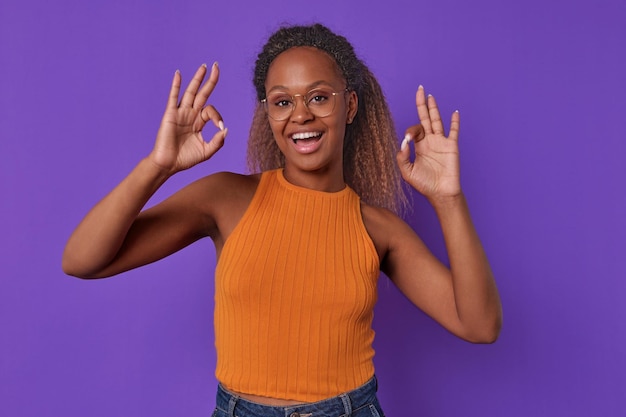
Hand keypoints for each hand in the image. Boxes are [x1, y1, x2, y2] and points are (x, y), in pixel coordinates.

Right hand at [149, 63, 227, 174]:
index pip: (211, 111)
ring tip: (204, 67)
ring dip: (197, 79)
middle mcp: (191, 115)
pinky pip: (173, 97)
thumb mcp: (206, 152)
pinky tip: (179, 74)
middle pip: (202, 94)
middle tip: (217, 66)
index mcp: (199, 122)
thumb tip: (225, 129)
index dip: (218, 116)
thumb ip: (218, 142)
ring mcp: (180, 113)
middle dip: (210, 81)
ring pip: (190, 92)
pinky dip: (176, 86)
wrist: (168, 164)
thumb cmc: (185, 159)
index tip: (220, 127)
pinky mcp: (170, 114)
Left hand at [396, 86, 460, 201]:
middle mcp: (430, 141)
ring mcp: (441, 142)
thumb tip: (404, 142)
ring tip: (430, 96)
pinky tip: (455, 112)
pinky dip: (455, 122)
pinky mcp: (452, 146)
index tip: (408, 141)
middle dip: (421, 104)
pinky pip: (454, 131)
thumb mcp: (407, 172)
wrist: (440, 193)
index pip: (414, 130)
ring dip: (434, 108)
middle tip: (419, 89)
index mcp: (420, 146)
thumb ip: (402, 158)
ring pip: (437, 121)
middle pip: (425, 118)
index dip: (410, 131)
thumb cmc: (424, 185)